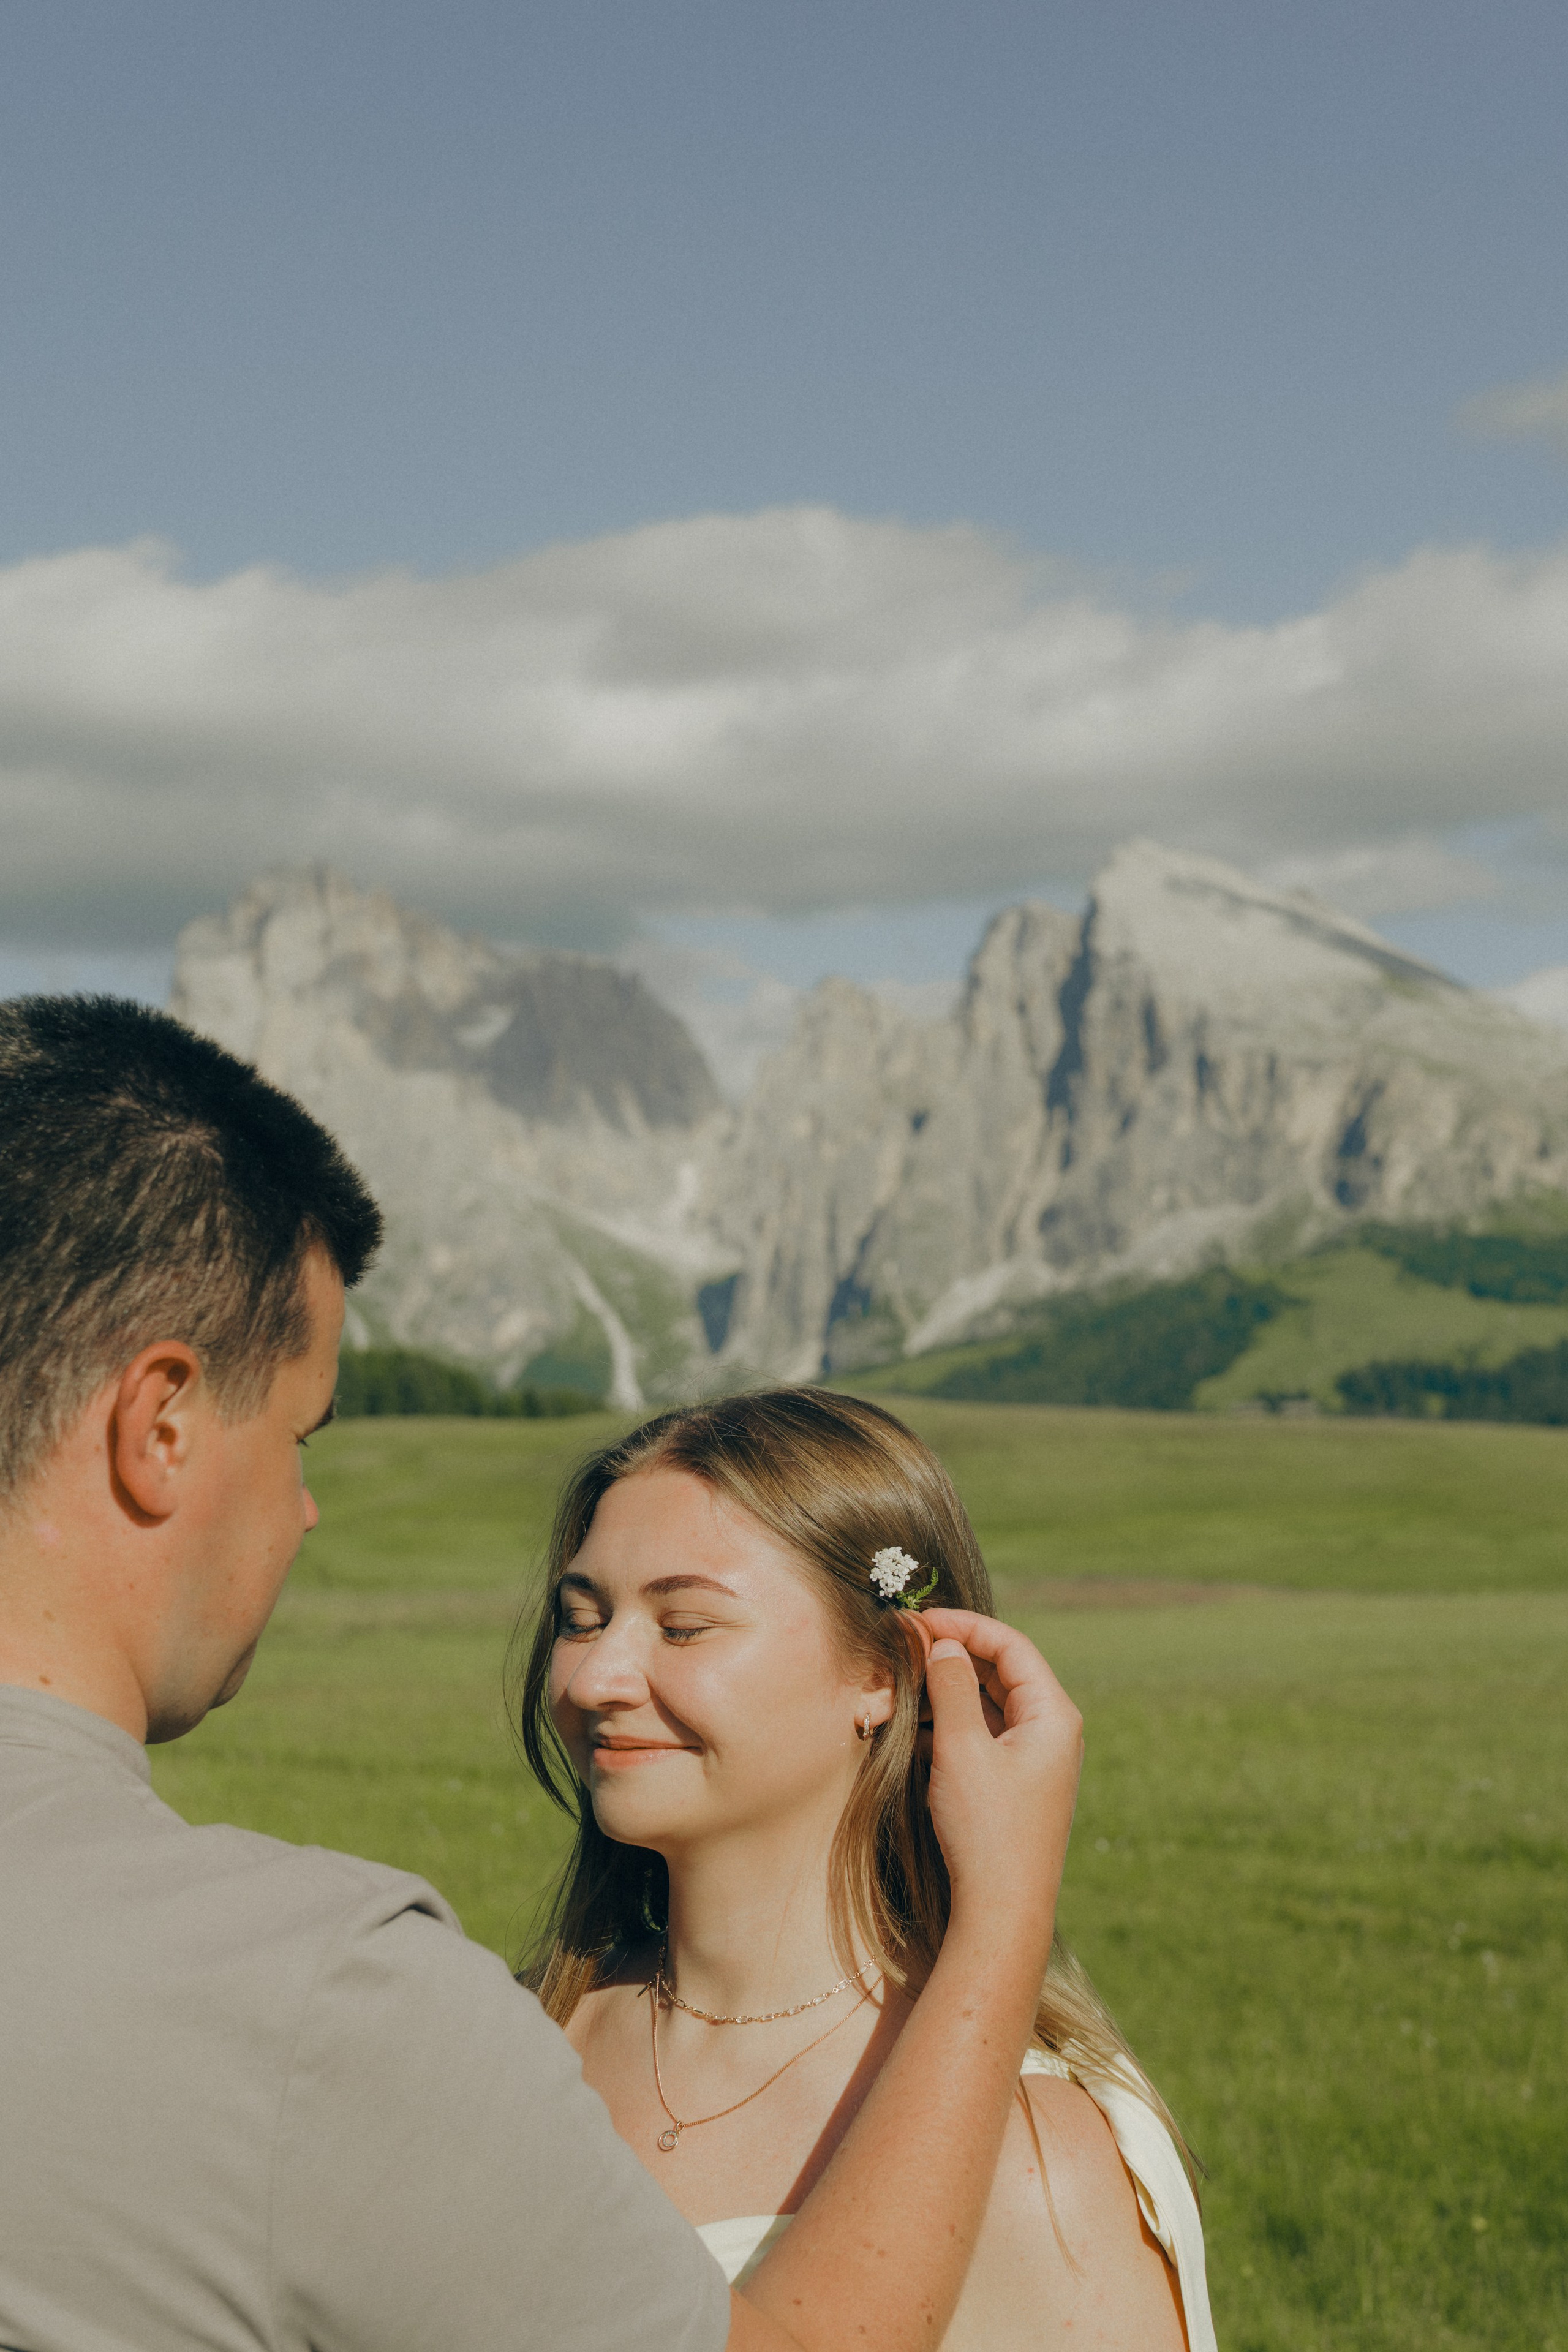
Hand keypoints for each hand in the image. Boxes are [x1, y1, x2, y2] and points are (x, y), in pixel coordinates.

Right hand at [917, 1608, 1082, 1951]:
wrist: (1003, 1913)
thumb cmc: (987, 1830)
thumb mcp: (962, 1748)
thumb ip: (952, 1687)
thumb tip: (943, 1644)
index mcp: (1054, 1715)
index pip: (1011, 1645)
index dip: (964, 1625)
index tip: (919, 1620)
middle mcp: (1052, 1732)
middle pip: (1001, 1672)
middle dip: (952, 1657)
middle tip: (905, 1648)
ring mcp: (1035, 1761)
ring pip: (989, 1706)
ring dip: (947, 1693)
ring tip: (903, 1687)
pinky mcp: (1016, 1786)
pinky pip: (983, 1738)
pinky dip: (951, 1726)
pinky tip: (915, 1731)